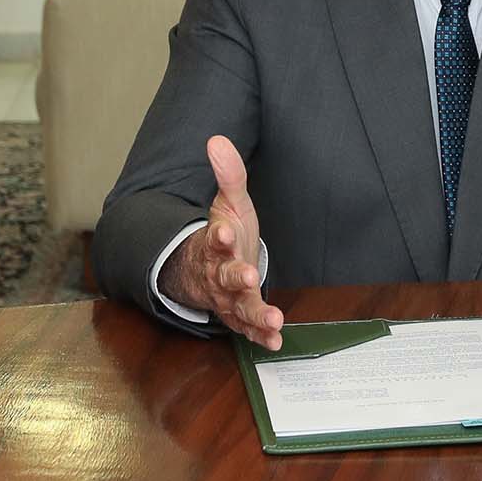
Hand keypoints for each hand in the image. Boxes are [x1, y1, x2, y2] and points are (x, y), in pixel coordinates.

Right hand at [163, 135, 284, 349]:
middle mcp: (219, 274)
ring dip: (255, 314)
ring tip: (272, 320)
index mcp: (216, 244)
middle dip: (236, 276)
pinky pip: (248, 328)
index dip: (218, 236)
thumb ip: (228, 175)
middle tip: (248, 275)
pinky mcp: (239, 316)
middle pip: (225, 276)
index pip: (213, 239)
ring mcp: (228, 298)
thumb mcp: (229, 204)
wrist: (206, 271)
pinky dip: (261, 335)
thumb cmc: (224, 235)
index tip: (223, 231)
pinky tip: (275, 340)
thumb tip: (217, 140)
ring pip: (238, 307)